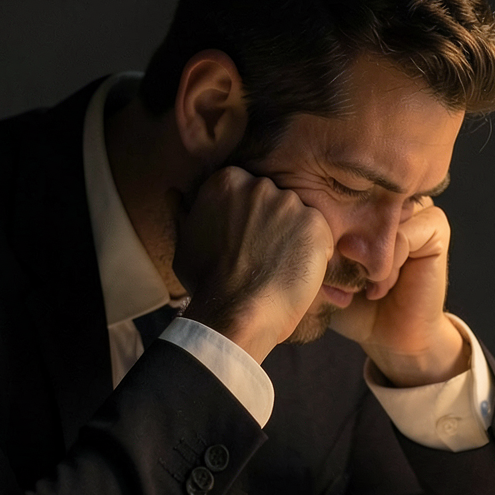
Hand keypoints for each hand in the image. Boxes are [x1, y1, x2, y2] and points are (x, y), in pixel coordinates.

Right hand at [175, 167, 333, 361]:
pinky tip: (295, 273)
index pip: (248, 190)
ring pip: (299, 216)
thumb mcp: (185, 243)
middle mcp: (259, 185)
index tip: (245, 242)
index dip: (249, 219)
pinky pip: (321, 234)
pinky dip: (315, 253)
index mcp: (226, 181)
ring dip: (294, 238)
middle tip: (263, 258)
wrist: (236, 312)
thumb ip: (183, 213)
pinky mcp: (315, 223)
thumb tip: (174, 193)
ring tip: (278, 268)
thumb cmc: (207, 283)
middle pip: (275, 200)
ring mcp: (288, 202)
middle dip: (273, 225)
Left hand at [329, 198, 467, 386]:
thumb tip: (305, 221)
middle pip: (359, 205)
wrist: (388, 337)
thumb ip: (311, 243)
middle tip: (346, 282)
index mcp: (367, 202)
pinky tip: (382, 287)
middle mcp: (393, 200)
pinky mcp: (436, 228)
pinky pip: (403, 236)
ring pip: (380, 222)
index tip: (324, 270)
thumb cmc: (353, 304)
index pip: (338, 194)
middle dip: (346, 247)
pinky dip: (389, 265)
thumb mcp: (322, 271)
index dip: (326, 230)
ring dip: (369, 260)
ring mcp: (416, 209)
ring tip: (366, 286)